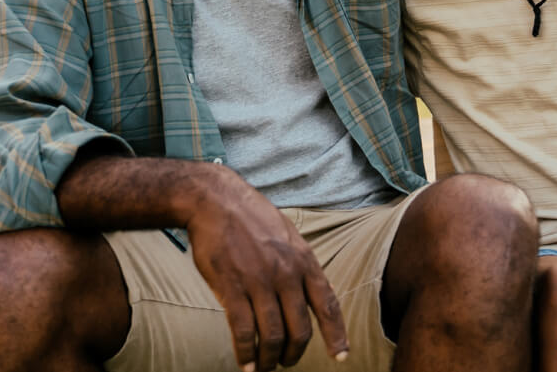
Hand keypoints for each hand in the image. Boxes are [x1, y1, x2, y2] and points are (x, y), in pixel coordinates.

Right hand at [184, 166, 348, 371]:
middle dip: (294, 353)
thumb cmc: (252, 217)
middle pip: (299, 328)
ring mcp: (259, 282)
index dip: (336, 334)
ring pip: (272, 335)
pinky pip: (243, 331)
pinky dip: (246, 353)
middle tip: (286, 362)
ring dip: (269, 359)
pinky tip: (245, 363)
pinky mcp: (232, 287)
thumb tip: (322, 290)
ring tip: (264, 368)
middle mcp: (286, 274)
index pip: (328, 304)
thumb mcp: (289, 235)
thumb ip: (303, 265)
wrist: (215, 200)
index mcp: (304, 261)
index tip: (341, 355)